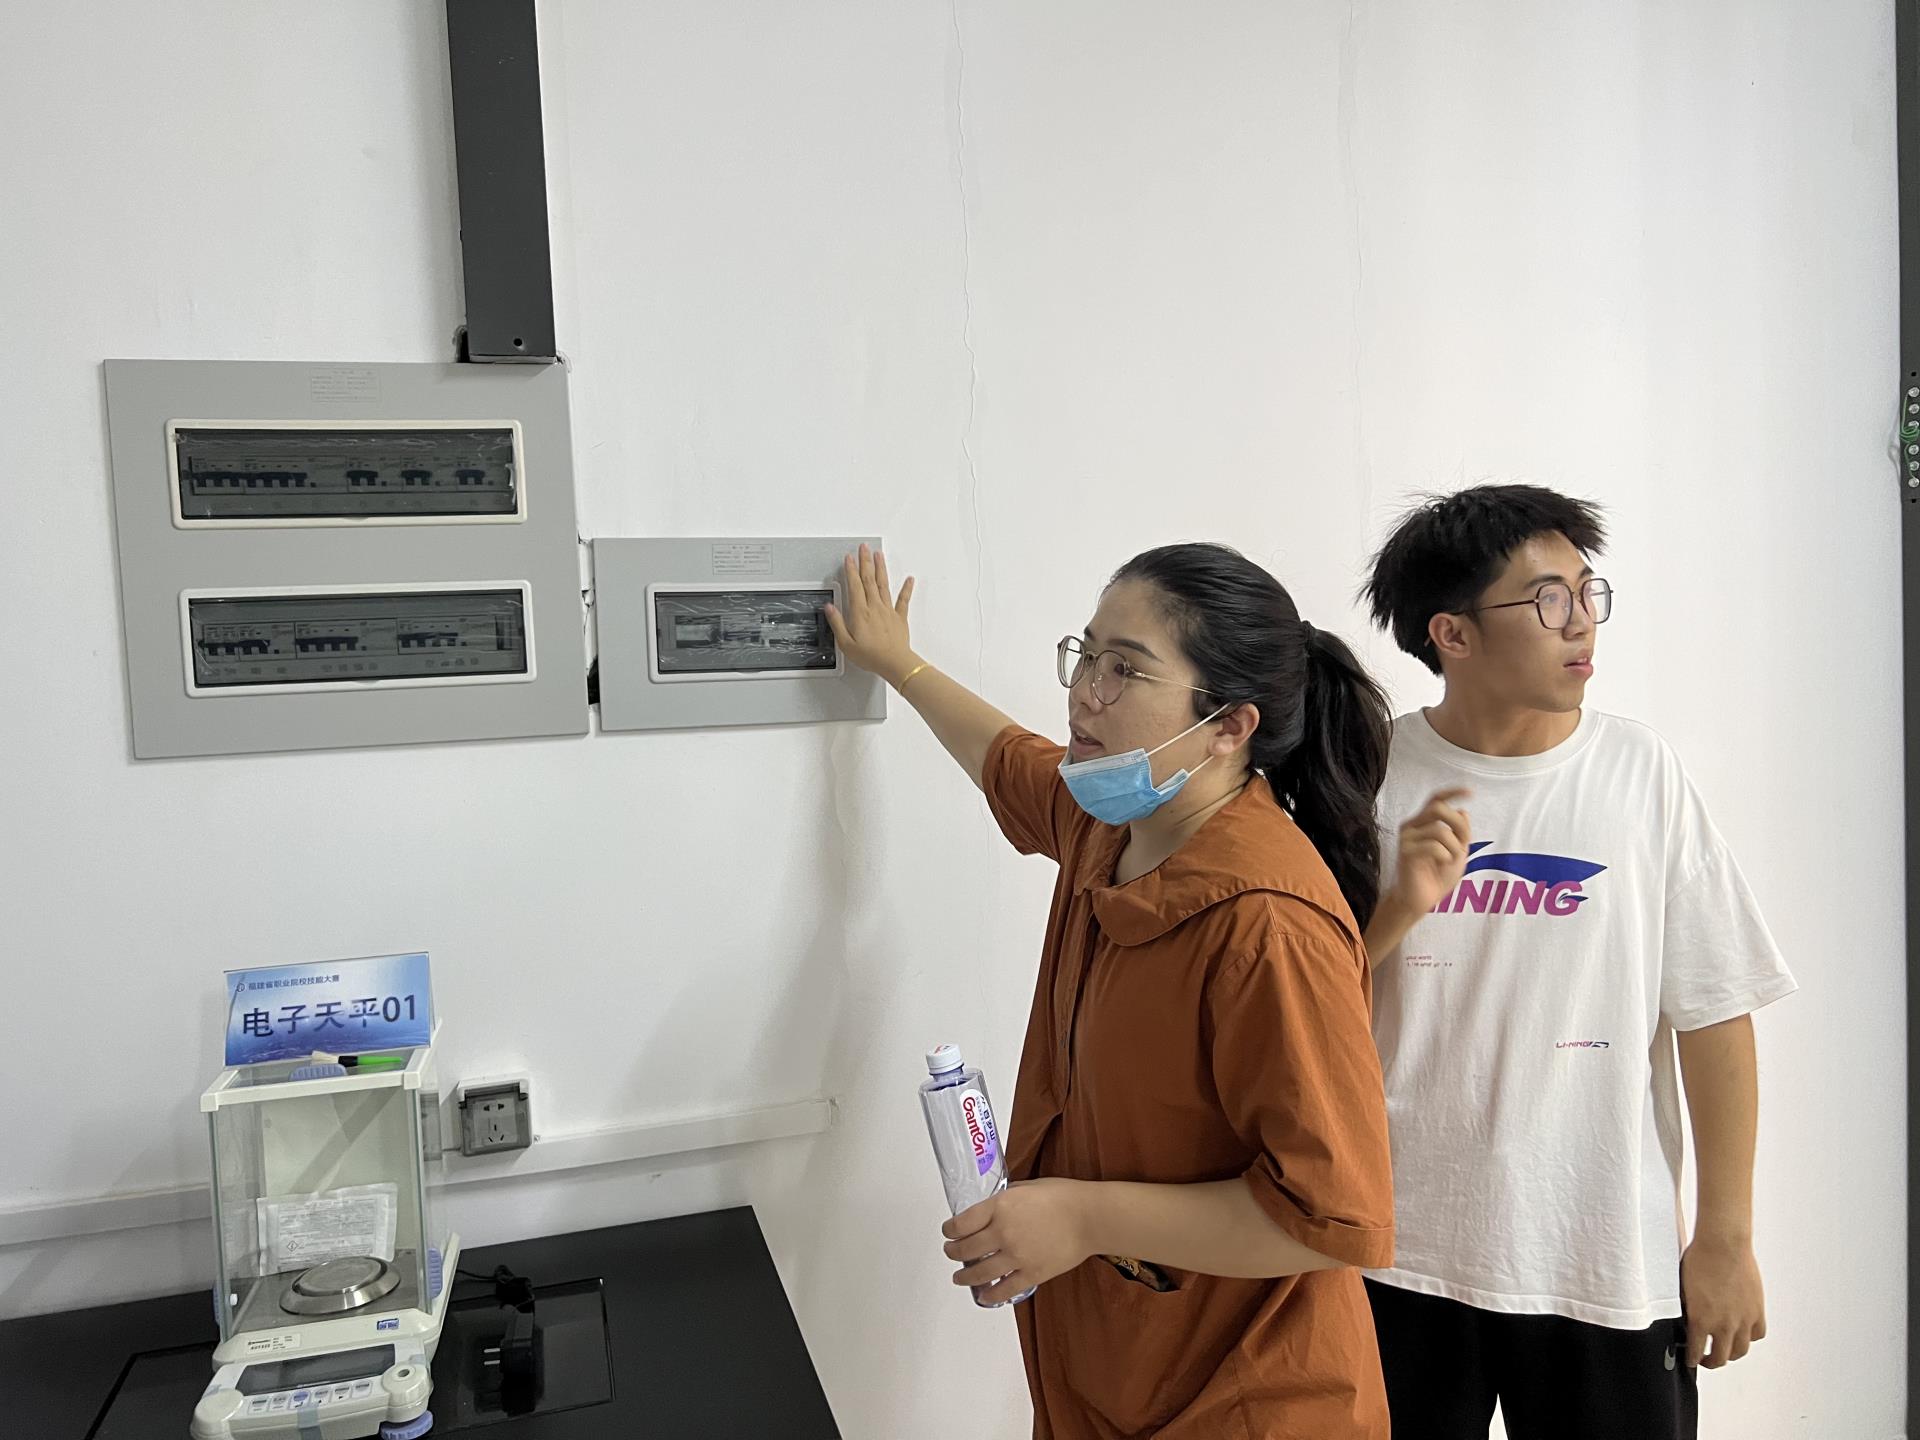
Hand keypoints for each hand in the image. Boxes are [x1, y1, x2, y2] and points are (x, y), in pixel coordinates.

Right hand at [822, 544, 919, 687]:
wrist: (894, 663)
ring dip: (881, 568)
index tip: (849, 558)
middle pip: (869, 579)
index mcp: (860, 612)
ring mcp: (888, 611)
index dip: (851, 570)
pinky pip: (903, 600)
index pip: (854, 585)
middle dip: (865, 561)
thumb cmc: (871, 656)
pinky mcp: (899, 617)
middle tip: (864, 548)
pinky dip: (906, 588)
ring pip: (884, 584)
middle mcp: (875, 607)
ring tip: (879, 555)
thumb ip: (837, 623)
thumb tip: (829, 608)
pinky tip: (909, 579)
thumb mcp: (845, 643)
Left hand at [942, 1179, 1091, 1303]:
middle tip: (951, 1252)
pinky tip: (984, 1295)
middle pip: (966, 1249)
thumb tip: (992, 1208)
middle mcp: (1003, 1232)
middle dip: (953, 1252)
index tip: (948, 1232)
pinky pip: (1004, 1289)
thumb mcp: (1026, 1186)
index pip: (961, 1223)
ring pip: (980, 1272)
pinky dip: (990, 1294)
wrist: (1090, 1217)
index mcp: (1000, 1207)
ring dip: (965, 1277)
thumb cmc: (1063, 1196)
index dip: (949, 1230)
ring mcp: (1016, 1256)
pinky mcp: (1031, 1274)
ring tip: (960, 1277)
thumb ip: (1005, 1199)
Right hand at [1387, 788, 1472, 916]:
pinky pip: (1433, 846)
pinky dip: (1445, 856)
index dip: (1452, 792)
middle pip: (1438, 808)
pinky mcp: (1405, 852)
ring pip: (1439, 830)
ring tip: (1451, 859)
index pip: (1435, 799)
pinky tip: (1442, 864)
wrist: (1421, 900)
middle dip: (1458, 825)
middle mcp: (1412, 826)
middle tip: (1464, 844)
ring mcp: (1406, 838)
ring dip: (1454, 847)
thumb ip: (1460, 832)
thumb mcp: (1457, 852)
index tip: (1470, 792)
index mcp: (1422, 823)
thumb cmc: (1437, 876)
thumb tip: (1462, 811)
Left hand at [1681, 1234, 1766, 1367]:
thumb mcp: (1683, 1289)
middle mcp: (1724, 1325)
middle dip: (1711, 1362)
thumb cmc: (1700, 1259)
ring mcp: (1743, 1319)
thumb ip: (1688, 1310)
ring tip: (1725, 1351)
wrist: (1723, 1244)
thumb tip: (1688, 1321)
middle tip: (1706, 1359)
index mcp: (1702, 1320)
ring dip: (1732, 1354)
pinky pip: (1757, 1334)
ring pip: (1741, 1350)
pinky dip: (1750, 1337)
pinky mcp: (1757, 1310)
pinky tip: (1743, 1334)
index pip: (1696, 1351)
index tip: (1690, 1360)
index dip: (1692, 1359)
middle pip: (1721, 1358)